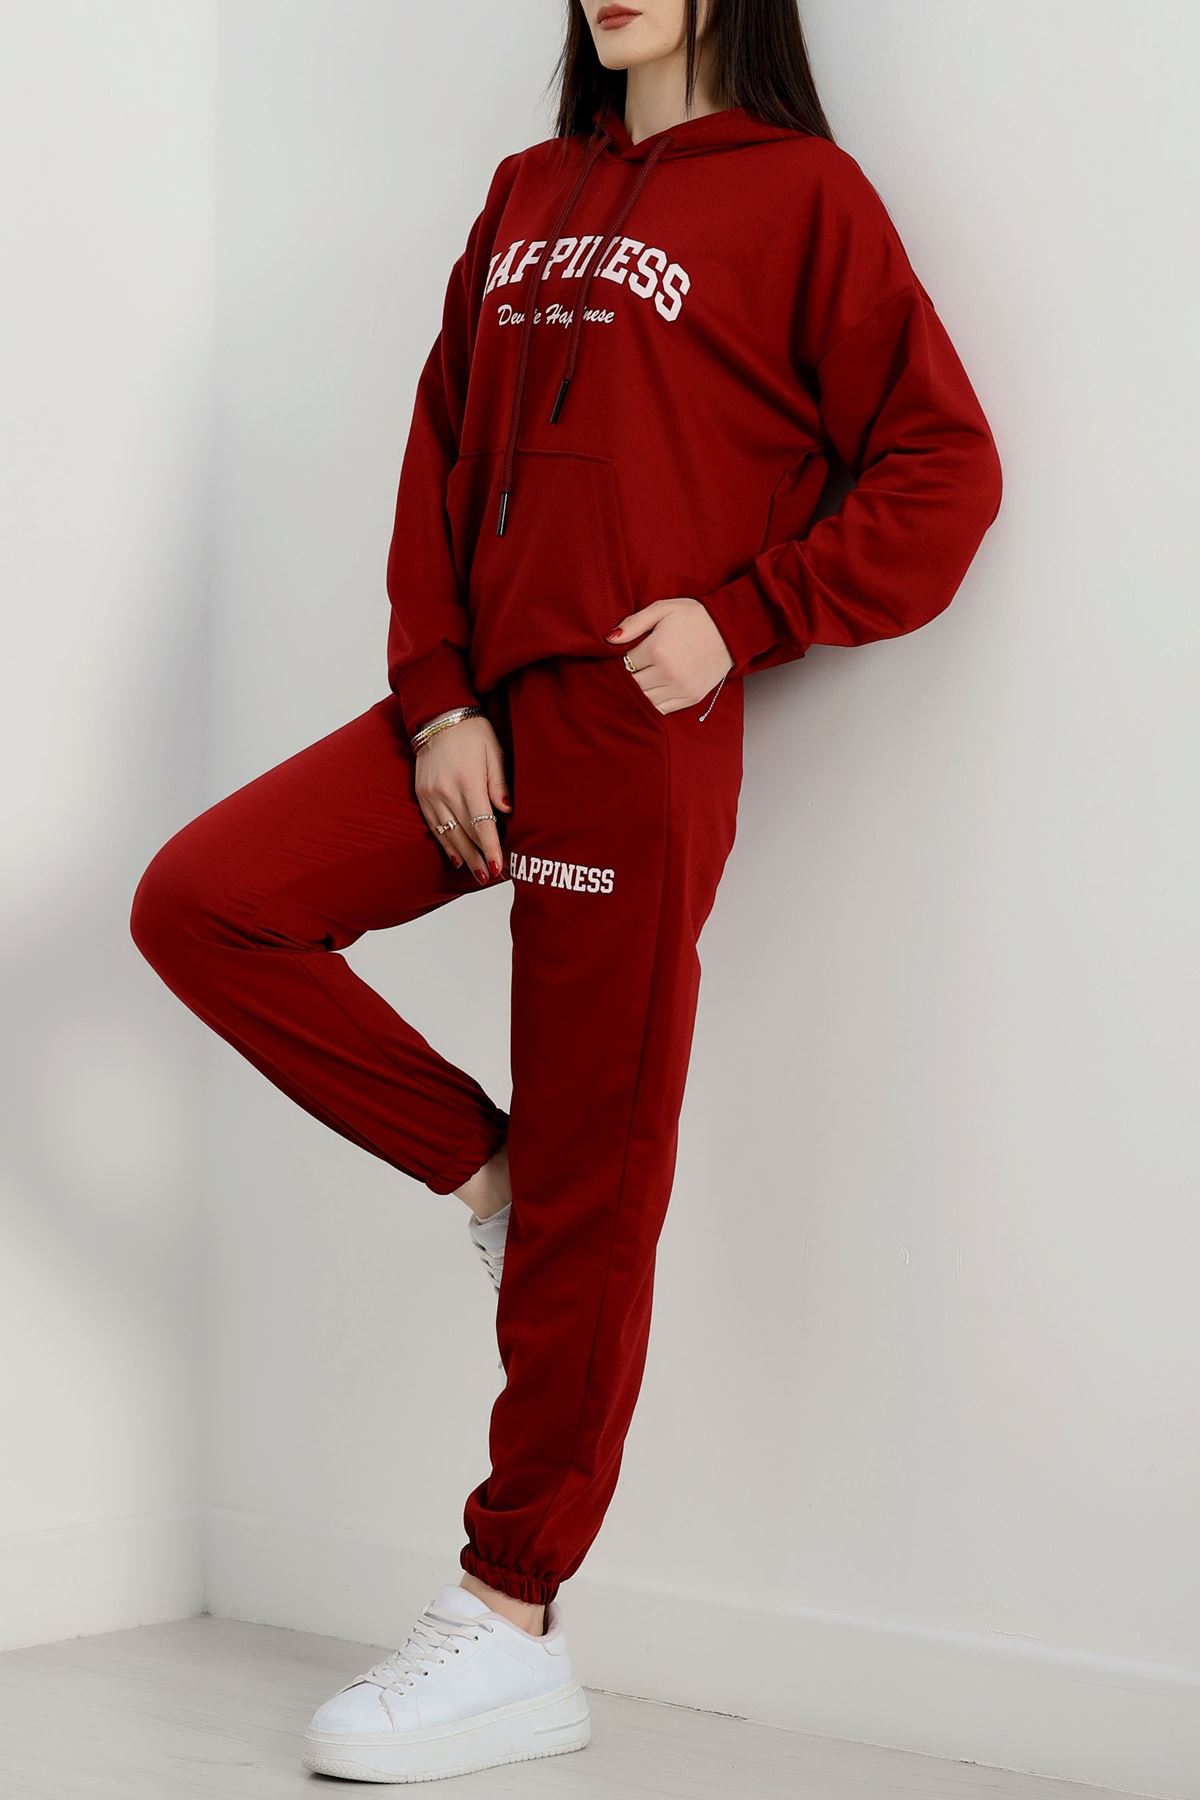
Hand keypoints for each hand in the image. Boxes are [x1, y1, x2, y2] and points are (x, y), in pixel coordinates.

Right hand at [414, 717, 510, 882]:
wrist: (439, 717)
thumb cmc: (473, 733)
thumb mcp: (494, 752)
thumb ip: (499, 783)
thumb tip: (507, 811)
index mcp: (468, 781)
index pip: (482, 824)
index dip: (491, 848)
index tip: (499, 866)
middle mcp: (447, 791)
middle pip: (466, 834)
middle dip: (479, 858)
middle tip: (491, 876)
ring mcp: (431, 795)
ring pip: (449, 834)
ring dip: (464, 856)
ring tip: (478, 873)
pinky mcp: (422, 795)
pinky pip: (434, 826)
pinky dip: (445, 844)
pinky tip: (456, 858)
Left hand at [606, 598, 732, 714]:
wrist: (729, 629)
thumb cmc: (694, 616)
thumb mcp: (662, 609)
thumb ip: (634, 623)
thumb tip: (609, 640)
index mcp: (657, 650)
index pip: (624, 664)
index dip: (620, 659)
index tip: (624, 653)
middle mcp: (667, 673)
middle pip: (632, 684)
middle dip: (627, 677)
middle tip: (630, 667)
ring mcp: (680, 688)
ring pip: (644, 700)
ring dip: (639, 692)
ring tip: (642, 678)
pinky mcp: (690, 698)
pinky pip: (661, 708)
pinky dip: (653, 701)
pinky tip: (654, 689)